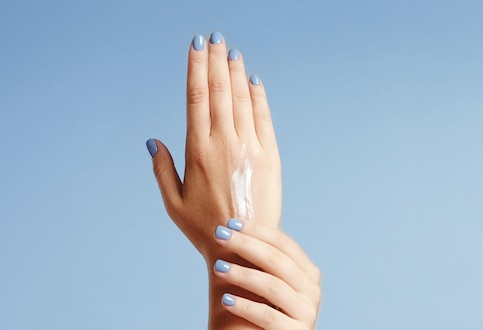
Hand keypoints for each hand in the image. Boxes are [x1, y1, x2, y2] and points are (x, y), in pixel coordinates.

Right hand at [146, 32, 281, 258]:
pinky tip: (254, 81)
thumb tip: (152, 140)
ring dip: (236, 73)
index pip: (196, 97)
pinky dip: (259, 98)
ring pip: (242, 101)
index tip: (196, 46)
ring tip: (231, 51)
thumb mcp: (173, 202)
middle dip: (216, 61)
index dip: (196, 68)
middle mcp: (224, 144)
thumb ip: (161, 169)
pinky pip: (264, 120)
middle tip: (214, 37)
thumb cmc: (204, 228)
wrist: (244, 248)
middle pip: (220, 91)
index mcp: (197, 151)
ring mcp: (250, 148)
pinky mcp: (271, 157)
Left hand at [213, 219, 320, 329]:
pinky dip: (245, 306)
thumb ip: (264, 264)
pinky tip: (226, 299)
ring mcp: (306, 313)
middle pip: (277, 260)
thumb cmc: (268, 315)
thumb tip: (234, 229)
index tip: (232, 222)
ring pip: (273, 287)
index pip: (284, 244)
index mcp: (308, 274)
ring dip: (242, 274)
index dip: (258, 231)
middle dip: (246, 245)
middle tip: (220, 235)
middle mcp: (312, 291)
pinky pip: (268, 316)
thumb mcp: (272, 286)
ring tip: (218, 267)